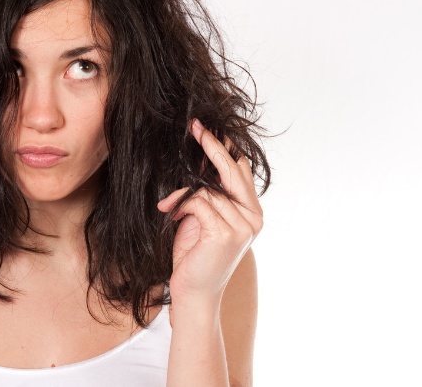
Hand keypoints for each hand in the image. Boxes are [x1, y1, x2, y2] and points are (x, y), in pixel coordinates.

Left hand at [157, 119, 263, 309]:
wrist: (194, 293)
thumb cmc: (195, 256)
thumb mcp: (204, 219)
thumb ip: (210, 194)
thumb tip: (200, 162)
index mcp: (252, 212)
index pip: (242, 170)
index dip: (224, 148)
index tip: (205, 129)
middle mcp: (253, 217)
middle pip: (233, 170)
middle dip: (212, 146)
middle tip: (194, 127)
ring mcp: (243, 225)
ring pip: (209, 189)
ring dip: (182, 194)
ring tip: (167, 206)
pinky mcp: (225, 233)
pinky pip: (199, 203)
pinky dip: (180, 204)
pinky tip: (169, 215)